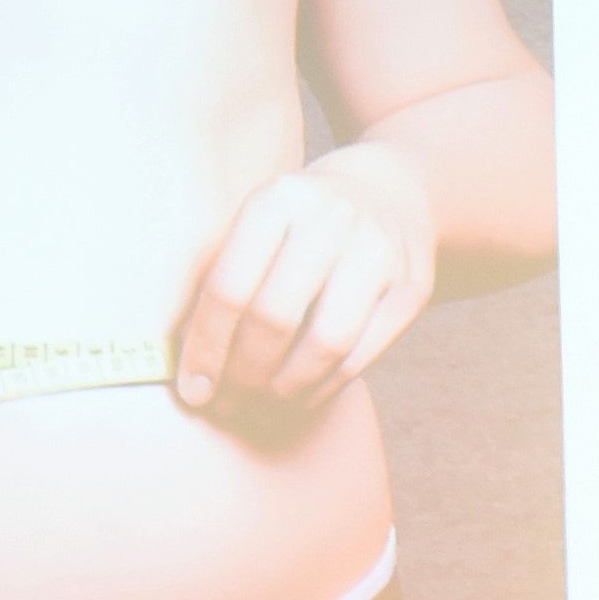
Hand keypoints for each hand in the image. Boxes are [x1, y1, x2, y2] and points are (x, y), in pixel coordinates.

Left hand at [170, 145, 434, 418]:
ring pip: (325, 345)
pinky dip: (323, 389)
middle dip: (244, 374)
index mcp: (278, 200)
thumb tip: (186, 363)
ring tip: (260, 405)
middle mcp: (332, 220)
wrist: (386, 194)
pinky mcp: (412, 289)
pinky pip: (360, 357)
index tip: (193, 390)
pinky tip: (298, 397)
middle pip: (275, 318)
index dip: (206, 347)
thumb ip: (219, 280)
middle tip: (228, 403)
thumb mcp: (258, 225)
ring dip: (285, 389)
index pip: (230, 288)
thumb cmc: (299, 224)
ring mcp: (380, 253)